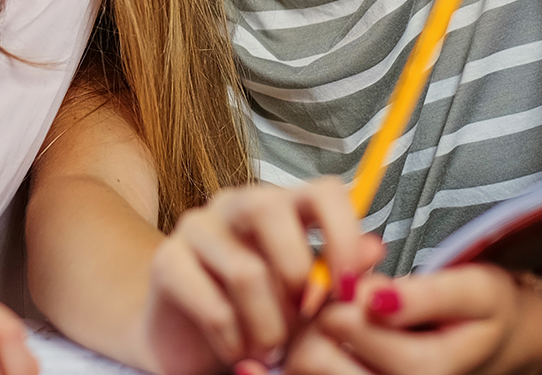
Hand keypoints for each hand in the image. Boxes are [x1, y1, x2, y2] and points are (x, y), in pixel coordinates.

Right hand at [144, 177, 384, 373]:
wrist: (190, 343)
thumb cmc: (258, 314)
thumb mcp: (307, 301)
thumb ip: (337, 276)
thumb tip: (375, 249)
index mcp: (282, 205)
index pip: (324, 191)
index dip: (344, 235)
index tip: (349, 288)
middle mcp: (236, 204)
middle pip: (271, 209)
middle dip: (297, 276)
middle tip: (301, 319)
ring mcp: (197, 227)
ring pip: (246, 271)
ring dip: (268, 326)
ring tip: (270, 349)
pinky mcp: (167, 261)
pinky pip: (214, 306)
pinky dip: (235, 341)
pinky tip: (237, 350)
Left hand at [270, 266, 541, 374]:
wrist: (503, 344)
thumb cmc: (488, 313)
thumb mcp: (475, 290)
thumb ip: (425, 294)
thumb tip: (374, 298)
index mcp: (426, 370)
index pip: (346, 324)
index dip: (343, 290)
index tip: (363, 278)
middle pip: (312, 358)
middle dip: (319, 317)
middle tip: (344, 298)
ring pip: (303, 370)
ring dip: (308, 338)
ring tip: (339, 318)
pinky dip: (301, 358)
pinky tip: (315, 344)